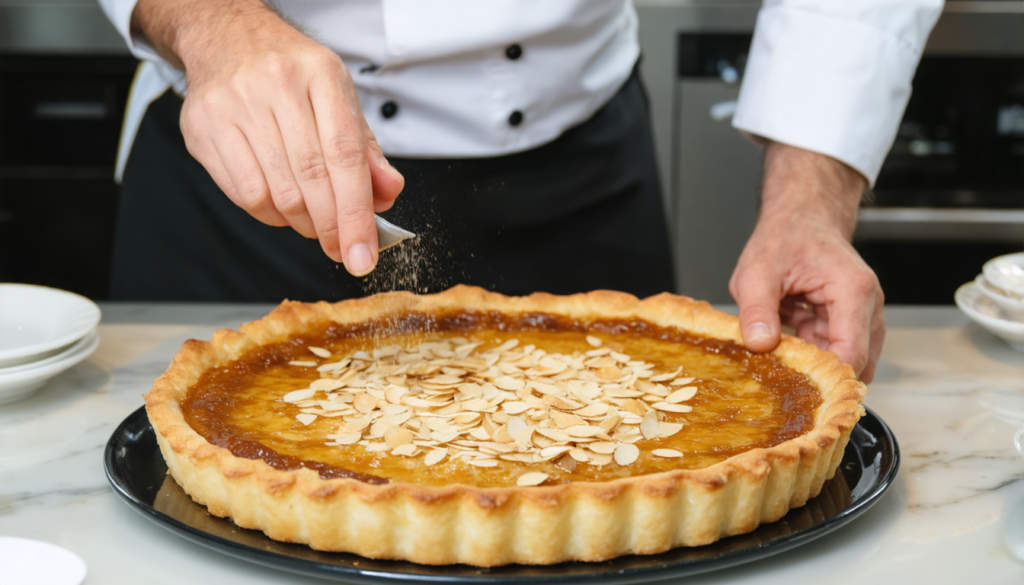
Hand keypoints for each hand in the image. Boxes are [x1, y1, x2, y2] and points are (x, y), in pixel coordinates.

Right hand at [131, 0, 403, 274]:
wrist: (230, 41)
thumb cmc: (292, 77)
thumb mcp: (340, 101)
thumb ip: (367, 152)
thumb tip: (387, 193)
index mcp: (321, 75)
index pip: (346, 157)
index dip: (356, 213)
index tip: (363, 253)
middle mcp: (278, 85)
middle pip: (312, 179)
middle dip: (332, 227)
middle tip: (342, 249)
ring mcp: (236, 105)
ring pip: (277, 192)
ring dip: (301, 223)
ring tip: (312, 222)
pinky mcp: (204, 126)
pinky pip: (244, 193)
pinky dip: (269, 214)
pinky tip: (280, 208)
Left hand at [729, 143, 884, 381]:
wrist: (800, 217)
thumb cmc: (786, 236)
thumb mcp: (757, 272)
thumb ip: (757, 309)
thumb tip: (760, 344)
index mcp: (853, 291)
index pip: (852, 352)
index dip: (829, 379)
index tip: (802, 393)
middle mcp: (866, 305)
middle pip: (857, 361)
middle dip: (824, 378)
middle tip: (789, 390)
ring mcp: (860, 314)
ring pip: (846, 359)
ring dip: (816, 366)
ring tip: (784, 369)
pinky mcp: (846, 320)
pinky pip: (833, 349)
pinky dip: (811, 355)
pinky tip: (787, 355)